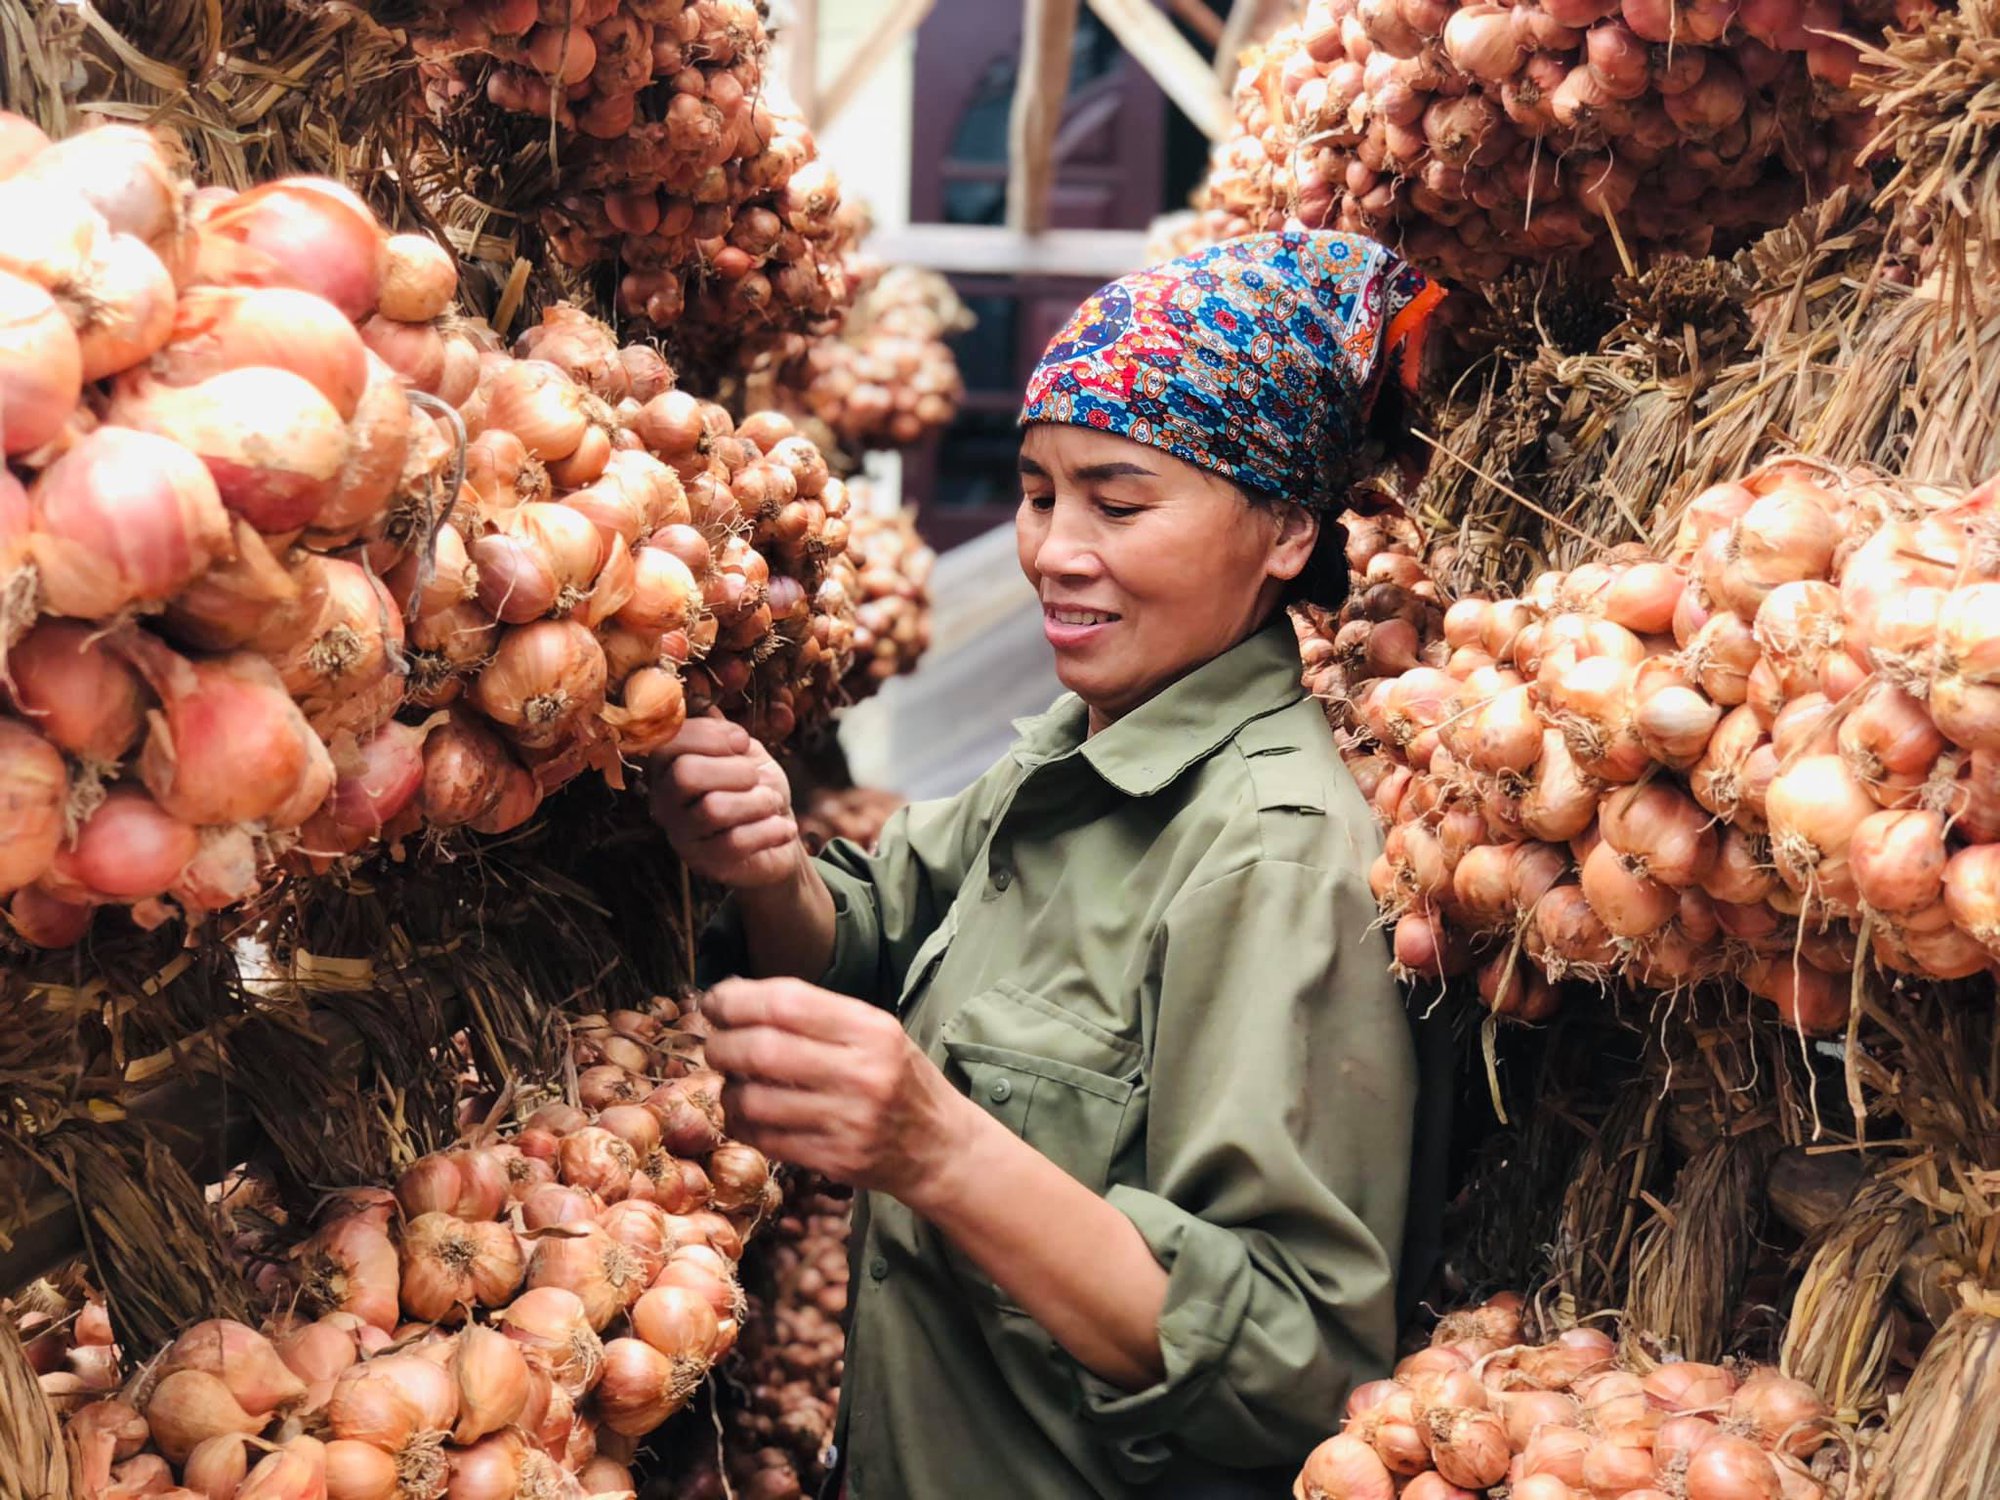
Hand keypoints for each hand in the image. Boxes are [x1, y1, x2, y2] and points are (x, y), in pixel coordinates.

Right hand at [648, 717, 802, 889]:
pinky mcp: (707, 863)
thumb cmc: (754, 788)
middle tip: (756, 776)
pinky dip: (770, 830)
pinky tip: (783, 827)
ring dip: (757, 800)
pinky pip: (736, 842)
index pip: (668, 743)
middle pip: (686, 774)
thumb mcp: (743, 753)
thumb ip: (723, 732)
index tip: (743, 741)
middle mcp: (665, 802)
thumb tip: (709, 705)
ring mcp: (683, 835)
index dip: (710, 735)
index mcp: (667, 768)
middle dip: (734, 769)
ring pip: (713, 809)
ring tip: (772, 802)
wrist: (777, 834)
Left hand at [699, 977, 977, 1206]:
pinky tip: (747, 1115)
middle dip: (722, 1046)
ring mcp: (848, 1120)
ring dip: (728, 1090)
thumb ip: (816, 1015)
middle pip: (761, 1050)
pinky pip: (765, 1139)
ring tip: (732, 1084)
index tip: (714, 1003)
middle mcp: (861, 1072)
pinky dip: (742, 1124)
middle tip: (716, 1046)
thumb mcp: (875, 1032)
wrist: (940, 1146)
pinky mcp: (835, 1160)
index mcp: (870, 1029)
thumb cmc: (899, 1079)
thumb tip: (735, 998)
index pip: (785, 1002)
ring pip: (754, 1100)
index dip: (736, 1000)